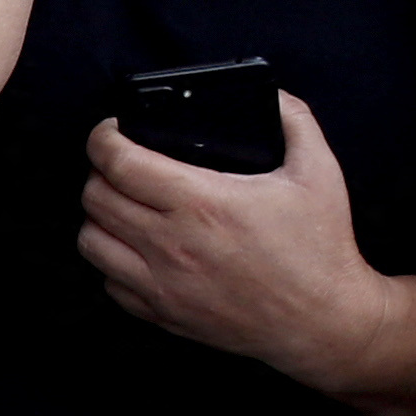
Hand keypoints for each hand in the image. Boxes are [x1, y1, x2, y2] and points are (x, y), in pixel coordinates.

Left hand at [82, 102, 390, 387]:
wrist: (324, 322)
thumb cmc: (320, 249)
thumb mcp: (319, 172)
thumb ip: (295, 119)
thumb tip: (272, 93)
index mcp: (203, 203)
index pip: (119, 163)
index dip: (103, 137)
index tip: (111, 130)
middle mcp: (172, 245)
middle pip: (95, 198)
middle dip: (99, 171)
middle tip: (120, 164)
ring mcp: (163, 284)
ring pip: (90, 242)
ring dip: (99, 217)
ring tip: (122, 206)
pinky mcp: (164, 315)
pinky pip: (109, 284)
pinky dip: (113, 261)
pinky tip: (137, 249)